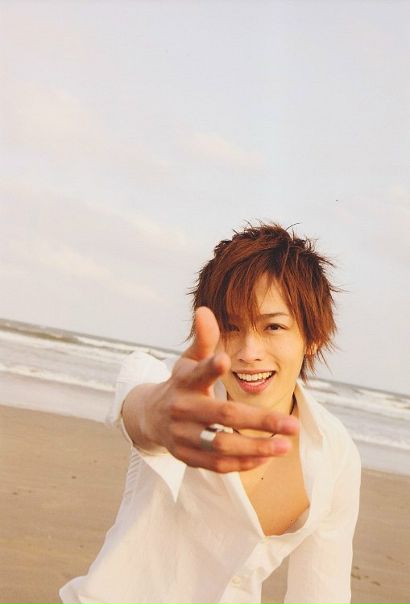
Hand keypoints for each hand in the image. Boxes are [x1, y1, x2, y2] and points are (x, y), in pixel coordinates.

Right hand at [146, 307, 298, 472]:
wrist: (150, 417)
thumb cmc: (181, 383)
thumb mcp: (188, 359)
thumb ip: (204, 339)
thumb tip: (205, 310)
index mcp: (184, 381)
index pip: (197, 373)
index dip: (209, 368)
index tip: (224, 361)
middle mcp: (182, 409)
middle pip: (223, 416)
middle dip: (260, 421)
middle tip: (292, 425)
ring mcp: (183, 435)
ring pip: (221, 446)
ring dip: (255, 447)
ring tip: (284, 445)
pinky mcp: (186, 456)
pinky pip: (217, 465)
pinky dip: (242, 462)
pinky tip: (266, 456)